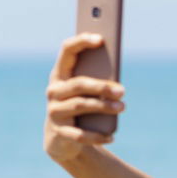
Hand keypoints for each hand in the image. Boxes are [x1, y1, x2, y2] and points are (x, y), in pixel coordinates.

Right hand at [44, 32, 124, 162]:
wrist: (60, 138)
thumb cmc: (79, 106)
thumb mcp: (85, 92)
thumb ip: (96, 81)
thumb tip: (117, 83)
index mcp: (60, 74)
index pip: (67, 51)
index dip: (82, 42)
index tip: (101, 39)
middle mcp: (54, 91)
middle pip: (78, 84)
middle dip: (102, 86)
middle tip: (122, 90)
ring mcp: (55, 112)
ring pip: (80, 105)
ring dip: (103, 107)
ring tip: (122, 107)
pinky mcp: (60, 132)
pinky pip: (80, 134)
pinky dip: (97, 136)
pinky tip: (112, 136)